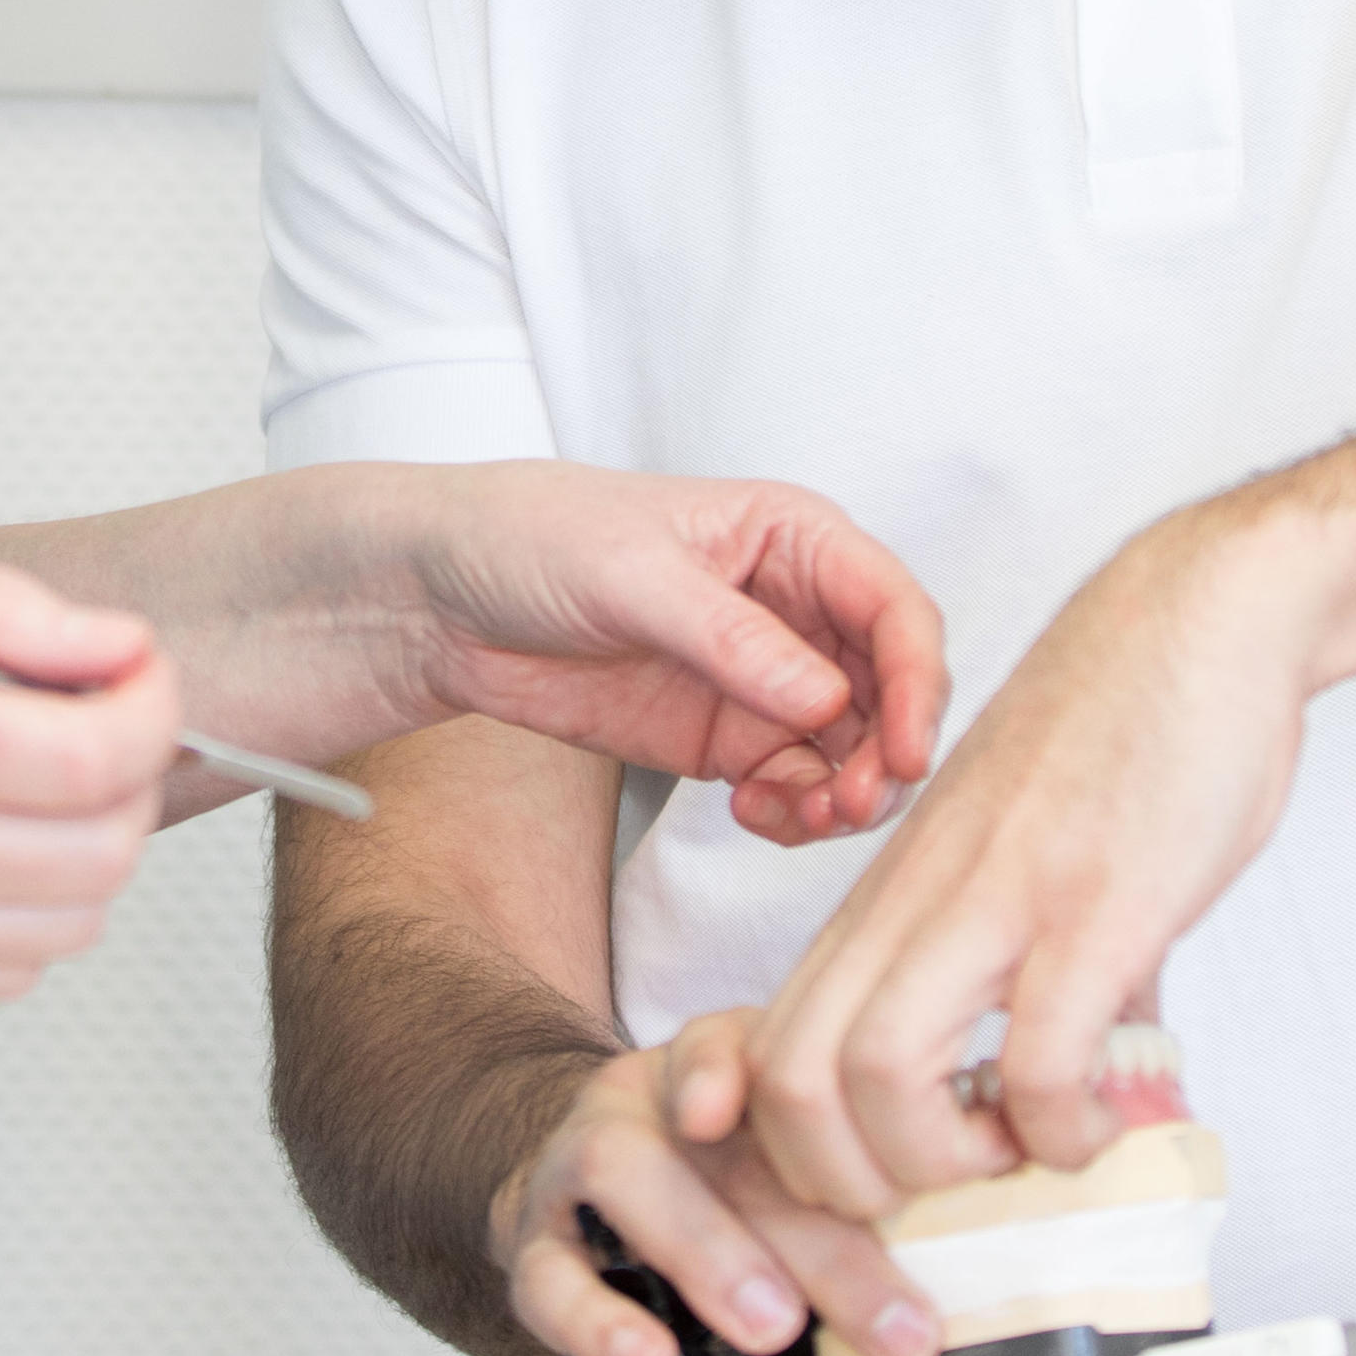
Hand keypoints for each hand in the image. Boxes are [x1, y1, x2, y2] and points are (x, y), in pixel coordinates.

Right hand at [0, 529, 176, 1001]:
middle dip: (133, 770)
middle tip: (92, 714)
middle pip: (100, 848)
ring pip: (70, 922)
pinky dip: (33, 911)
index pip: (91, 755)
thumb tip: (113, 644)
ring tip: (38, 776)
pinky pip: (6, 973)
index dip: (149, 702)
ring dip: (91, 844)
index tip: (132, 665)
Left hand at [374, 464, 945, 845]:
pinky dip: (795, 812)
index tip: (908, 752)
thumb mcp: (630, 575)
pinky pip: (795, 785)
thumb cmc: (532, 539)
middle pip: (890, 690)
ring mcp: (765, 680)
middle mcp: (796, 609)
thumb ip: (730, 638)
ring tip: (805, 819)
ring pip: (853, 749)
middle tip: (853, 805)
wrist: (439, 599)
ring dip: (848, 793)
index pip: (893, 608)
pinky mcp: (726, 739)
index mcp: (794, 537)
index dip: (917, 680)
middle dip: (889, 753)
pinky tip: (756, 814)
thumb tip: (827, 701)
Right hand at [499, 1012, 946, 1355]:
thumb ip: (869, 1186)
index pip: (770, 1053)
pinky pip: (549, 1271)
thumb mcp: (787, 1159)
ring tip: (771, 1327)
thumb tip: (989, 1234)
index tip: (876, 1137)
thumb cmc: (704, 1170)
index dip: (806, 1087)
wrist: (569, 1171)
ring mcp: (584, 1154)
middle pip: (732, 1147)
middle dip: (821, 1242)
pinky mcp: (531, 1232)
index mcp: (731, 1062)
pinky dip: (597, 1322)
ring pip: (626, 1174)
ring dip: (709, 1253)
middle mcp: (654, 1093)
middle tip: (894, 1321)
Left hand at [738, 511, 1322, 1214]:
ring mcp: (1000, 897)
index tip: (882, 1179)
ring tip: (1018, 1156)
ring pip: (877, 1076)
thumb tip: (1044, 1088)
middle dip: (844, 1188)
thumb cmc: (1113, 731)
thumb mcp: (1010, 856)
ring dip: (942, 1167)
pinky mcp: (1097, 902)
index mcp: (888, 893)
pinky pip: (1041, 1059)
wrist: (1198, 613)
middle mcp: (918, 897)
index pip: (767, 1047)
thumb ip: (1006, 970)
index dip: (793, 1150)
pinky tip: (1101, 1121)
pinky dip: (1061, 1128)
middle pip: (790, 1080)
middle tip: (940, 1196)